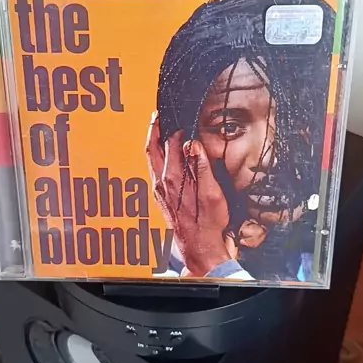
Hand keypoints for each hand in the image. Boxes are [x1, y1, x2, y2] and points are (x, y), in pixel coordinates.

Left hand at [146, 113, 232, 275]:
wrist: (200, 247)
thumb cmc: (208, 222)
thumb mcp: (211, 193)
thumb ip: (201, 167)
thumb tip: (193, 144)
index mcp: (173, 178)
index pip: (172, 145)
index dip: (178, 131)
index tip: (184, 122)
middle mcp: (161, 183)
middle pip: (152, 149)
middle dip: (154, 130)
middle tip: (157, 116)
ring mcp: (159, 191)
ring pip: (152, 160)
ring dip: (154, 144)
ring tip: (158, 131)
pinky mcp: (161, 198)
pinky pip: (154, 171)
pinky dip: (157, 158)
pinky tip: (164, 157)